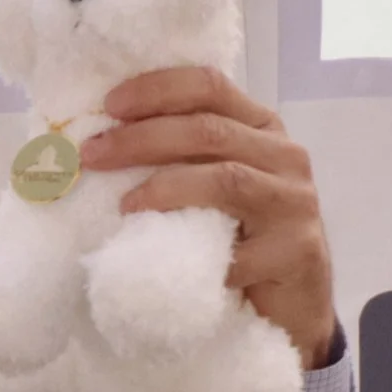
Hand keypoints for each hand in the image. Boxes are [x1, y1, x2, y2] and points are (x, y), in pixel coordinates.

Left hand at [83, 67, 339, 368]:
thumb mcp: (214, 187)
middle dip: (142, 138)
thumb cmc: (244, 239)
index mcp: (260, 128)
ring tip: (124, 205)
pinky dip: (197, 255)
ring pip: (224, 179)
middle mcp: (284, 155)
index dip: (157, 89)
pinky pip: (238, 250)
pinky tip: (166, 262)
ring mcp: (294, 202)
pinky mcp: (296, 250)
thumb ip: (183, 158)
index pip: (209, 86)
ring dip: (164, 188)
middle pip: (208, 130)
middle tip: (94, 155)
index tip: (109, 105)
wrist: (295, 306)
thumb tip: (104, 140)